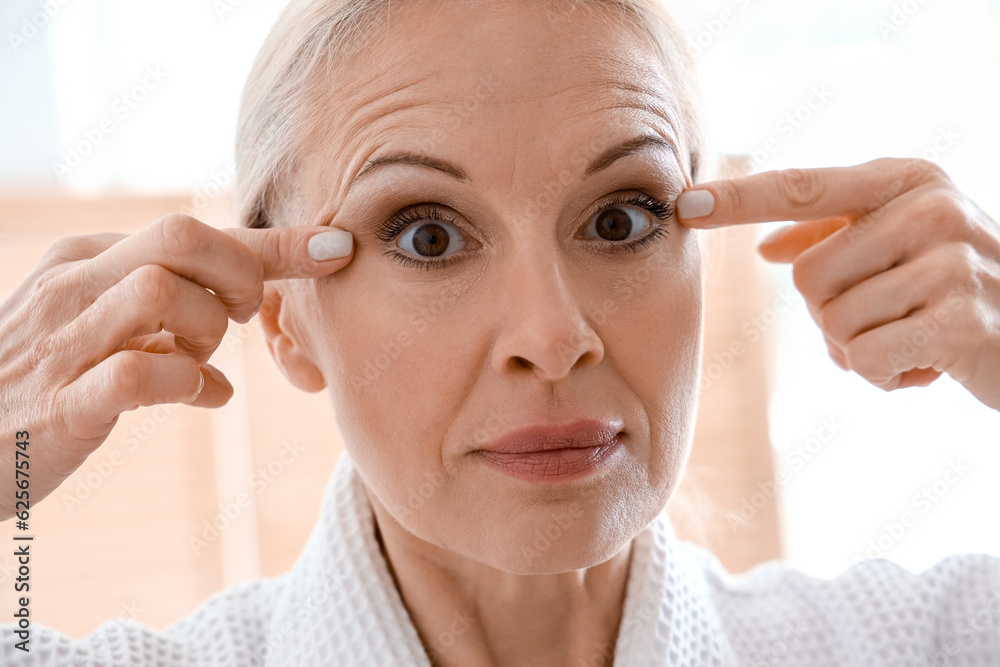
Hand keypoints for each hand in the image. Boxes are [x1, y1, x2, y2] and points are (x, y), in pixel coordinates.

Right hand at [0, 214, 353, 519]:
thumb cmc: (32, 391)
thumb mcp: (94, 343)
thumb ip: (156, 342)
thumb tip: (222, 383)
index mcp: (85, 260)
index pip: (191, 229)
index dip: (274, 242)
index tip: (335, 247)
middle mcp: (72, 287)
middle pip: (181, 237)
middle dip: (243, 272)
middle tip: (247, 316)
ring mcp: (62, 343)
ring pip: (161, 292)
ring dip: (209, 328)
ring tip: (202, 358)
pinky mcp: (59, 404)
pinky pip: (138, 373)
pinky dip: (184, 381)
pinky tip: (196, 396)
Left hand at [676, 157, 999, 411]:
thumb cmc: (957, 289)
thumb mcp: (903, 247)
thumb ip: (835, 238)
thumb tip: (766, 250)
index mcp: (905, 180)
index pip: (803, 187)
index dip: (739, 199)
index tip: (683, 204)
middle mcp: (930, 206)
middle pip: (808, 277)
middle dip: (834, 315)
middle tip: (892, 318)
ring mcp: (951, 258)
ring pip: (833, 322)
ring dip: (861, 349)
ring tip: (912, 339)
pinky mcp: (961, 317)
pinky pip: (866, 359)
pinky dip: (885, 377)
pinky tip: (928, 367)